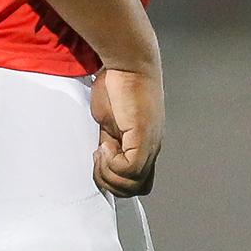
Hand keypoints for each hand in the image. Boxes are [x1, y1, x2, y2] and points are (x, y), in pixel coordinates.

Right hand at [90, 64, 163, 197]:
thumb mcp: (110, 121)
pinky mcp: (143, 136)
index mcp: (144, 145)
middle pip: (137, 189)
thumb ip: (110, 142)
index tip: (100, 159)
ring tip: (101, 151)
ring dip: (109, 175)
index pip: (138, 182)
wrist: (128, 61)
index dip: (116, 180)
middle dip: (111, 182)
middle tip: (99, 159)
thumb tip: (102, 160)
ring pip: (133, 185)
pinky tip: (105, 144)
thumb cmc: (117, 84)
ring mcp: (150, 143)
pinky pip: (129, 170)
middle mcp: (152, 147)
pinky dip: (111, 164)